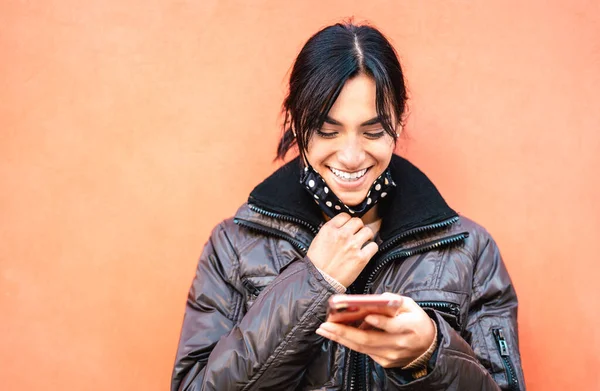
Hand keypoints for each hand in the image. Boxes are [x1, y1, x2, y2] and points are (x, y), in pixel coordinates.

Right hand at [307, 213, 377, 287]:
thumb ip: (331, 231)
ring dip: (366, 236)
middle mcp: (342, 235)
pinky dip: (371, 248)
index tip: (348, 226)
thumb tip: (341, 227)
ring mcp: (352, 246)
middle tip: (357, 234)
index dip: (348, 221)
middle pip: (358, 221)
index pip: (345, 215)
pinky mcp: (361, 258)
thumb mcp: (318, 239)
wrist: (319, 280)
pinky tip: (366, 252)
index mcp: (330, 229)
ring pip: (368, 231)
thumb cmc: (317, 262)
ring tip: (363, 242)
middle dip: (358, 227)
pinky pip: (373, 246)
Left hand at [315, 293, 435, 368]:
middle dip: (344, 332)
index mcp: (409, 327)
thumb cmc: (416, 321)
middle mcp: (399, 344)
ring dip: (340, 338)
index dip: (379, 322)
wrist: (427, 346)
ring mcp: (391, 355)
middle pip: (368, 339)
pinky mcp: (386, 362)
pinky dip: (349, 342)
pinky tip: (337, 334)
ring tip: (324, 330)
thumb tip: (375, 299)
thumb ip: (394, 301)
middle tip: (326, 325)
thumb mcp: (410, 306)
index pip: (393, 326)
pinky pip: (364, 351)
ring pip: (362, 347)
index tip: (365, 316)